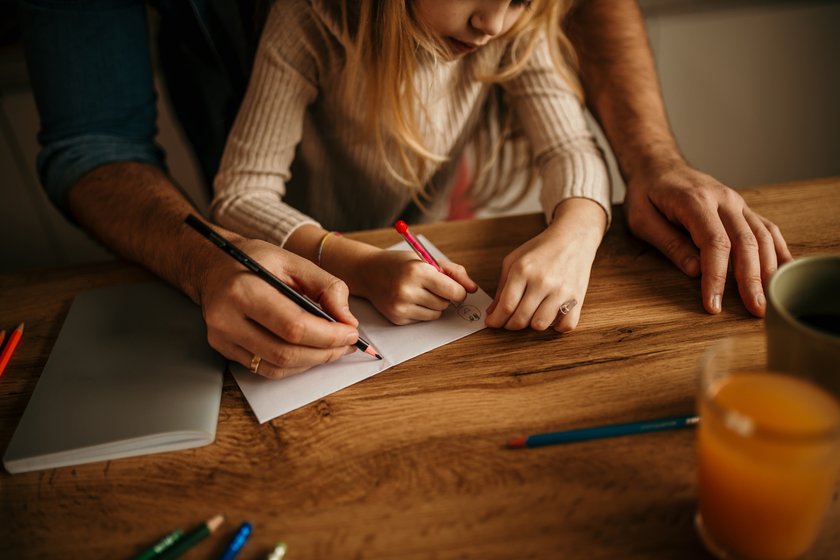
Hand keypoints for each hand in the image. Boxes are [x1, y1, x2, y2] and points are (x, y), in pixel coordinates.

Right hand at [198, 238, 359, 378]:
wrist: (213, 265)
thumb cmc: (255, 260)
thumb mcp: (293, 261)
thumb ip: (326, 287)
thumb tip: (348, 321)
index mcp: (244, 289)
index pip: (293, 326)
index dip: (328, 336)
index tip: (352, 333)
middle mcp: (226, 317)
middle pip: (285, 352)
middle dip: (325, 352)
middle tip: (347, 344)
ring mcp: (221, 337)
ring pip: (276, 367)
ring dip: (312, 362)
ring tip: (332, 348)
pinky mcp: (223, 348)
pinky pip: (264, 369)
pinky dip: (294, 365)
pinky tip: (308, 352)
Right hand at [354, 250, 477, 324]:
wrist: (369, 272)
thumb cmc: (401, 264)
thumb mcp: (427, 259)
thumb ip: (453, 272)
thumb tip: (472, 289)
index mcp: (418, 271)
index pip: (453, 292)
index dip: (459, 291)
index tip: (455, 288)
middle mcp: (407, 290)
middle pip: (445, 304)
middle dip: (444, 296)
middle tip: (430, 286)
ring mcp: (400, 306)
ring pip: (436, 314)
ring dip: (434, 305)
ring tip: (420, 292)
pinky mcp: (397, 318)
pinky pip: (423, 320)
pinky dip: (422, 311)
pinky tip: (410, 300)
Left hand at [486, 198, 606, 331]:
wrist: (573, 238)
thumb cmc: (541, 250)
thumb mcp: (514, 261)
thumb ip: (501, 287)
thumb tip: (492, 313)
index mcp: (523, 270)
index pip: (506, 306)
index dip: (496, 320)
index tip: (492, 323)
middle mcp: (542, 281)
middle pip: (521, 319)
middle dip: (510, 325)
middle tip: (509, 321)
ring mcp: (561, 291)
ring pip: (540, 325)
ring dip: (532, 325)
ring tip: (531, 314)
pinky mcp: (578, 297)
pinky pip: (566, 325)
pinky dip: (557, 326)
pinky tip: (551, 315)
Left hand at [623, 163, 791, 316]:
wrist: (658, 165)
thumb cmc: (646, 194)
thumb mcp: (642, 219)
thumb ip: (669, 243)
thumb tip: (695, 271)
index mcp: (695, 200)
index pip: (714, 243)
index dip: (717, 276)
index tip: (714, 304)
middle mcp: (723, 199)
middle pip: (745, 242)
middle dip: (751, 280)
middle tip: (755, 310)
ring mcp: (737, 202)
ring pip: (762, 236)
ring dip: (768, 270)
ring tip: (769, 300)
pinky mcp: (742, 208)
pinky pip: (767, 229)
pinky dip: (778, 251)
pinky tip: (784, 272)